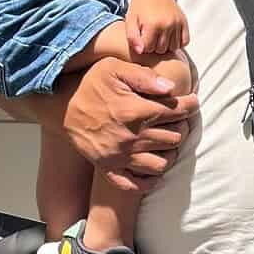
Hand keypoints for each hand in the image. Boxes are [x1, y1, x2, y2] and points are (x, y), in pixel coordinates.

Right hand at [62, 59, 196, 191]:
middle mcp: (131, 137)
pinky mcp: (110, 169)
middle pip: (174, 138)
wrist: (62, 108)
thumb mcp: (114, 69)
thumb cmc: (90, 85)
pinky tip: (152, 164)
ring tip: (166, 141)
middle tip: (177, 119)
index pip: (177, 112)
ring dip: (169, 152)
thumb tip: (171, 87)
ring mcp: (121, 157)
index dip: (190, 105)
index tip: (192, 101)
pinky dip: (150, 179)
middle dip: (181, 126)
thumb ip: (144, 76)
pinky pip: (138, 184)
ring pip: (162, 163)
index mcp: (136, 111)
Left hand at [126, 0, 189, 59]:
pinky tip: (169, 37)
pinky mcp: (184, 22)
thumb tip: (141, 51)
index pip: (148, 49)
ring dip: (166, 46)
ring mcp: (177, 23)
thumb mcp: (130, 20)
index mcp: (152, 24)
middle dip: (154, 47)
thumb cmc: (140, 6)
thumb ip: (132, 37)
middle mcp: (167, 24)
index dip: (143, 46)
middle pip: (161, 50)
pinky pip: (184, 41)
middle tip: (150, 37)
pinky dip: (177, 43)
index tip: (141, 38)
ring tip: (159, 37)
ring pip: (173, 48)